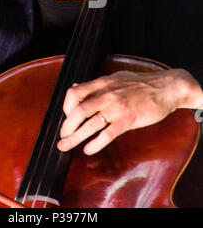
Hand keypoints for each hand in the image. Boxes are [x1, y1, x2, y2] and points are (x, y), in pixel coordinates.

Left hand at [57, 68, 202, 154]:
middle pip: (79, 111)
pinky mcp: (128, 120)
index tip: (66, 116)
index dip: (66, 106)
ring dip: (75, 137)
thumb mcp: (115, 78)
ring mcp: (117, 108)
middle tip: (62, 136)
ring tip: (66, 146)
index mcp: (102, 83)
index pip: (75, 93)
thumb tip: (76, 87)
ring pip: (90, 124)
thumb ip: (96, 84)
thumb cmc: (140, 83)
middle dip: (67, 126)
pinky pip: (108, 134)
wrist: (165, 88)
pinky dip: (96, 144)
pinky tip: (89, 149)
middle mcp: (106, 94)